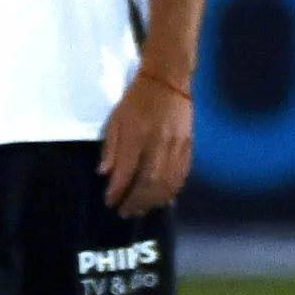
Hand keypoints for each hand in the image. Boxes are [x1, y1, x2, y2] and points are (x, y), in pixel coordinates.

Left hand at [99, 71, 192, 215]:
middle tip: (125, 212)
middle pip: (150, 181)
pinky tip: (162, 199)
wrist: (168, 81)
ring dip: (154, 200)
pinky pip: (182, 174)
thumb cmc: (136, 100)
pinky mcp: (189, 146)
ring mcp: (177, 145)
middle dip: (137, 201)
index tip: (109, 202)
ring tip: (141, 210)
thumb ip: (111, 148)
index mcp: (137, 134)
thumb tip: (104, 174)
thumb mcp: (115, 120)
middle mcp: (159, 142)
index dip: (118, 190)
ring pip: (168, 182)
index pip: (127, 170)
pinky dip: (171, 191)